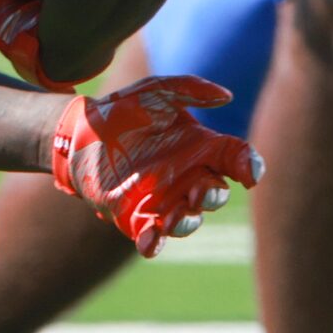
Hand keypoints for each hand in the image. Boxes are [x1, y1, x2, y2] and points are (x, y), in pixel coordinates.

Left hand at [53, 74, 262, 257]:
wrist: (83, 132)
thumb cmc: (125, 109)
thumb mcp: (156, 91)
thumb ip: (189, 89)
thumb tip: (227, 96)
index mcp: (200, 148)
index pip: (235, 159)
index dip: (249, 167)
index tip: (249, 174)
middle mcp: (188, 177)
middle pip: (214, 194)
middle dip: (212, 197)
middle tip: (200, 191)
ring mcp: (165, 200)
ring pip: (188, 220)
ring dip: (187, 223)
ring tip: (175, 219)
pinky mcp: (138, 217)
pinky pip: (152, 238)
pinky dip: (153, 243)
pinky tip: (149, 242)